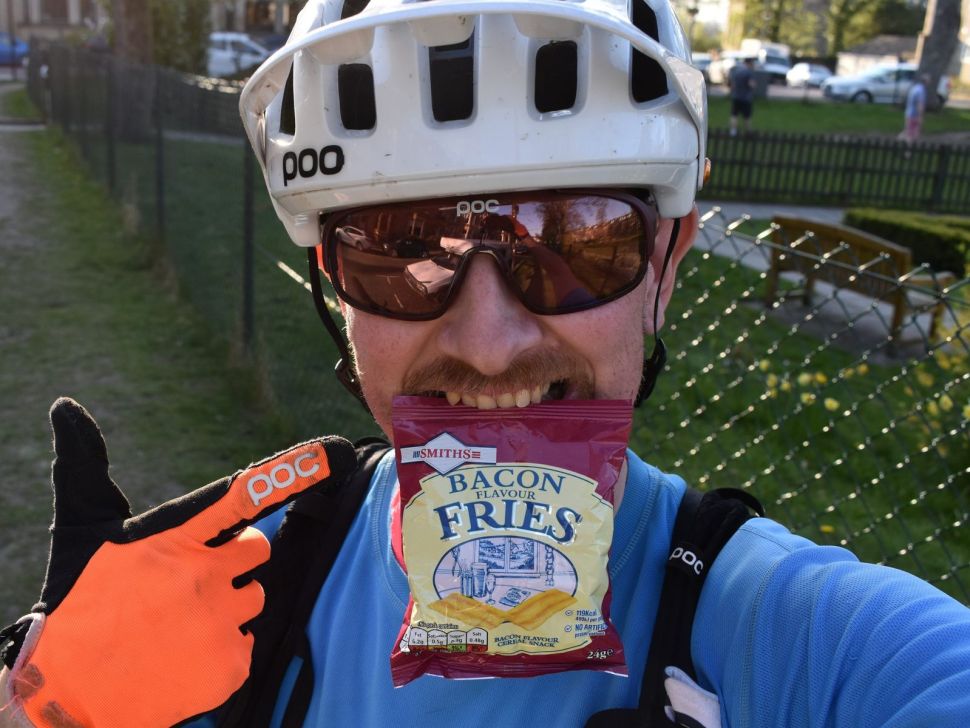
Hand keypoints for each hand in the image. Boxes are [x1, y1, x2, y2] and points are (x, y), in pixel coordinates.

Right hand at [0, 397, 355, 726]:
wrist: (65, 691)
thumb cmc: (77, 602)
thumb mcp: (81, 530)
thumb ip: (85, 466)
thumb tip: (66, 407)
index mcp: (172, 537)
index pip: (243, 494)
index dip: (290, 472)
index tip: (331, 452)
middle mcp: (201, 574)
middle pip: (257, 548)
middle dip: (235, 559)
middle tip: (192, 582)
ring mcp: (217, 620)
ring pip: (256, 597)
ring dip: (227, 606)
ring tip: (180, 622)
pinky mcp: (228, 665)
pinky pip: (247, 643)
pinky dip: (223, 650)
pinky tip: (185, 656)